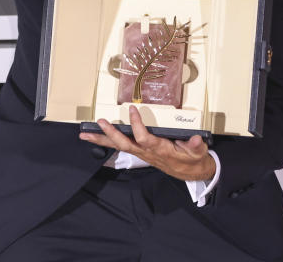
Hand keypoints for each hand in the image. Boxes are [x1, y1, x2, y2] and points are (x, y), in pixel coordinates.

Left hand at [79, 105, 216, 181]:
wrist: (189, 171)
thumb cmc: (192, 159)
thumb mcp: (198, 153)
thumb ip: (196, 146)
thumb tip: (197, 139)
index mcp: (160, 149)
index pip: (144, 138)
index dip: (137, 125)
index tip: (133, 109)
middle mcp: (146, 152)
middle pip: (125, 144)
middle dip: (111, 134)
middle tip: (99, 123)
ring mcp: (140, 153)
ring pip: (118, 146)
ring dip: (101, 140)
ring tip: (84, 134)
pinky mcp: (138, 151)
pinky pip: (119, 146)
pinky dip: (106, 141)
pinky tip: (94, 137)